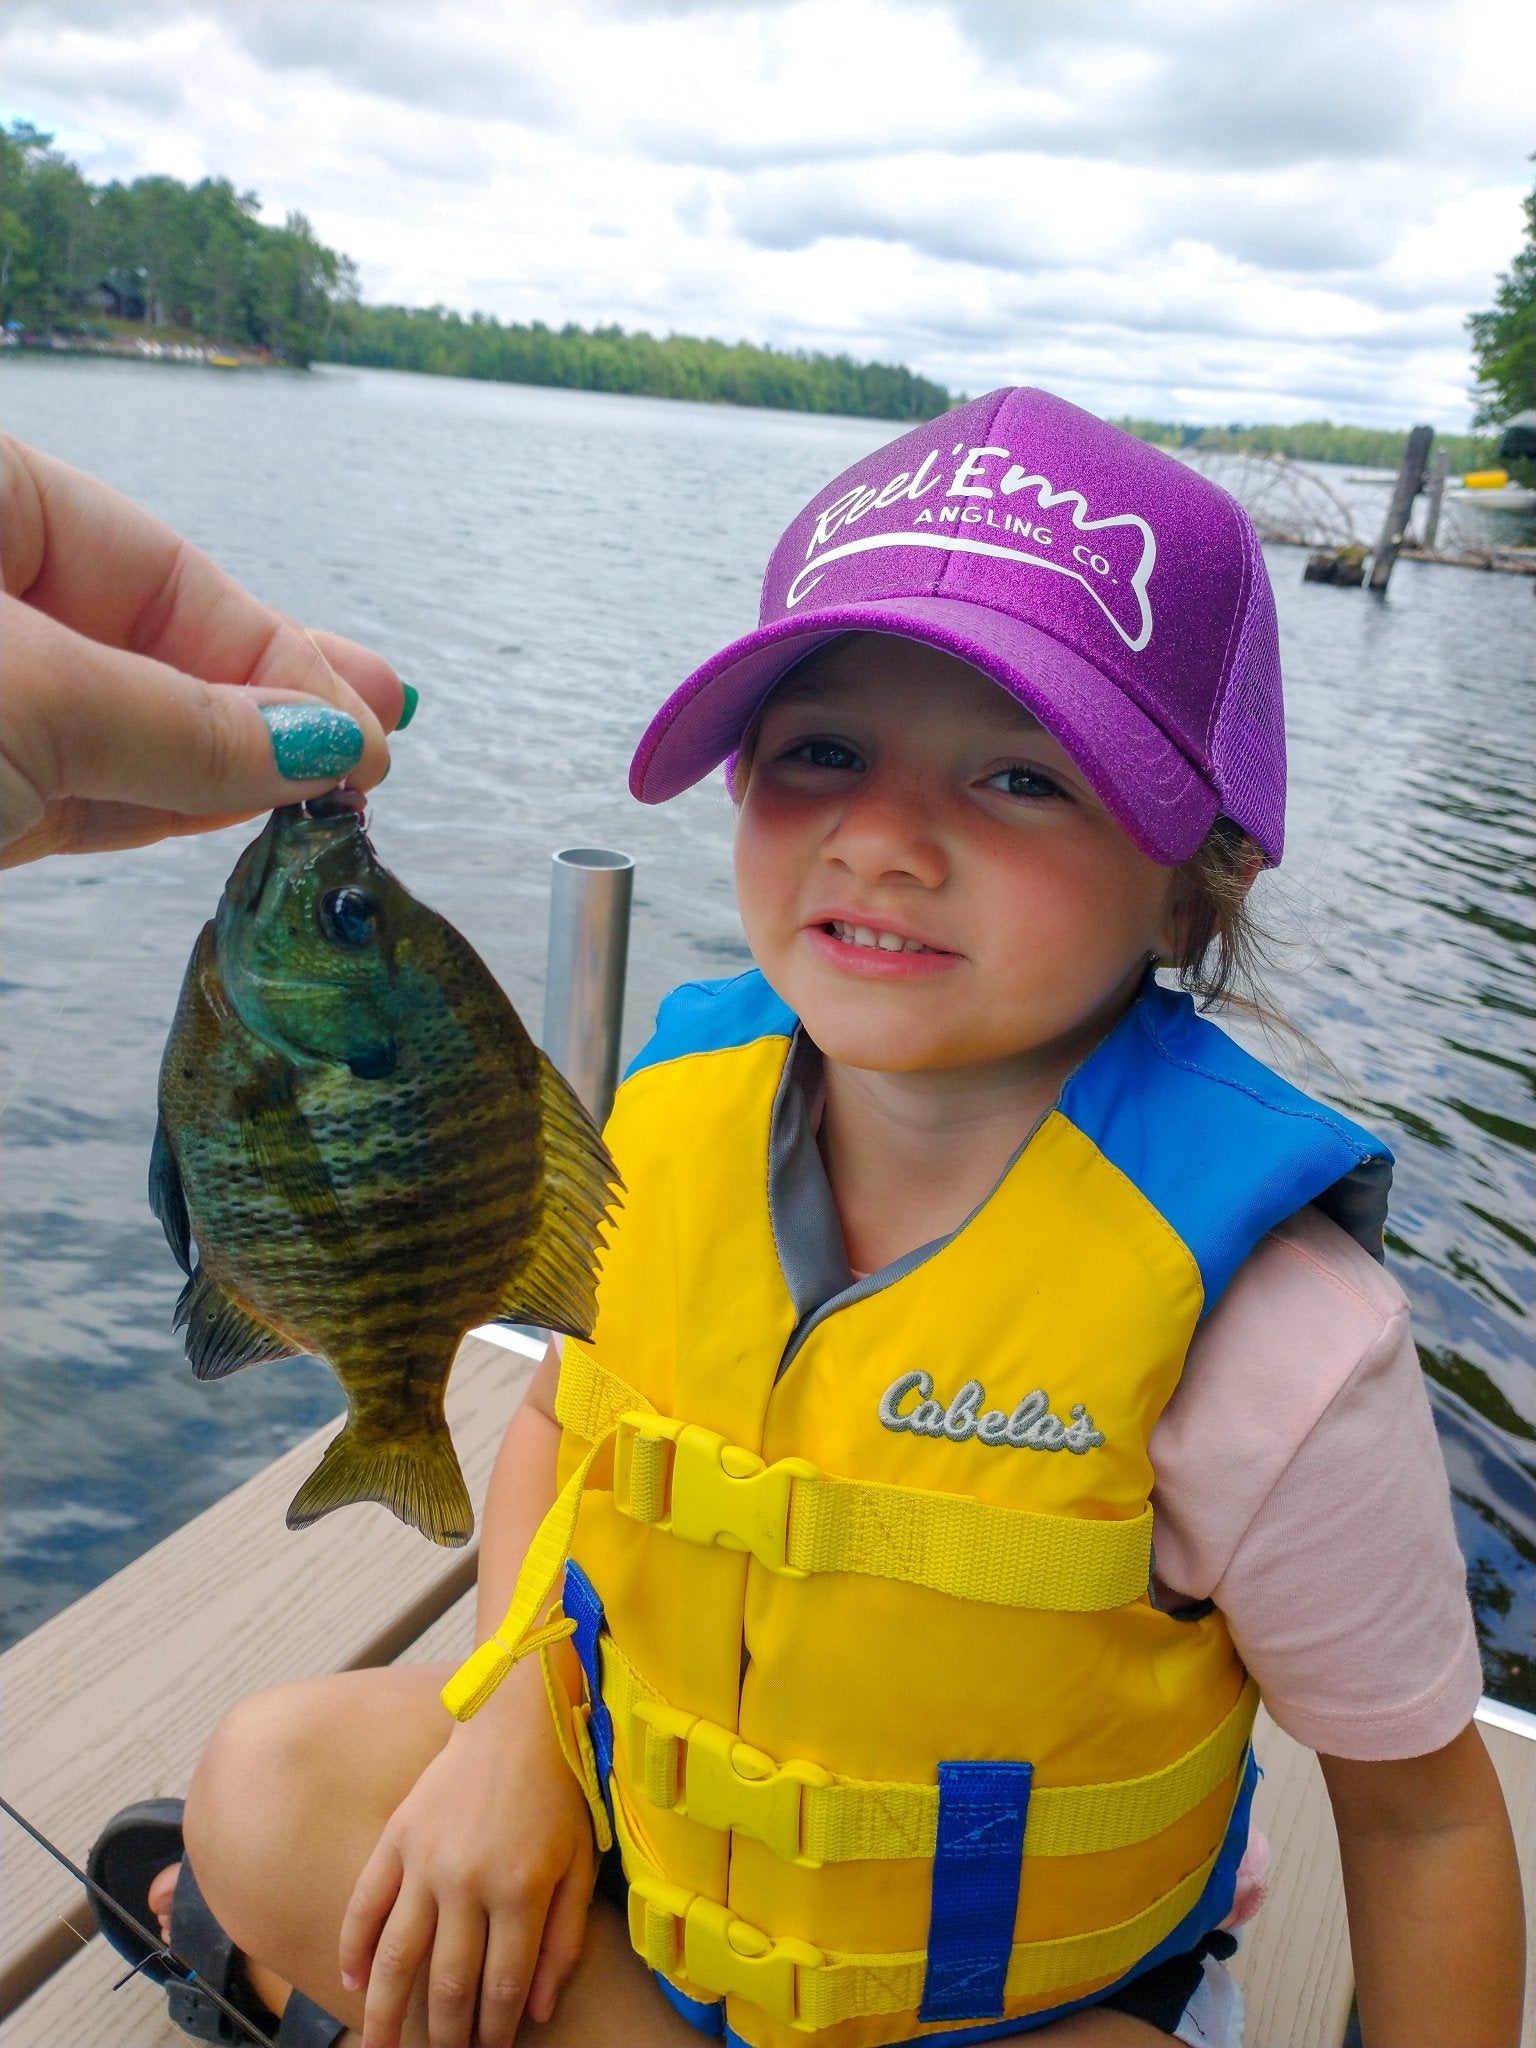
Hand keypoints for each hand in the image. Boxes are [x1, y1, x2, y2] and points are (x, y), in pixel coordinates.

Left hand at [0, 435, 409, 868]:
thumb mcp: (33, 694)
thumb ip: (181, 725)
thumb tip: (320, 745)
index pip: (167, 569)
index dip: (277, 652)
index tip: (363, 728)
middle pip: (155, 645)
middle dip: (271, 698)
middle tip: (376, 741)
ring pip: (124, 729)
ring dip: (232, 766)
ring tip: (334, 784)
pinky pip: (80, 794)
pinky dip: (163, 810)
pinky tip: (247, 810)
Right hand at [339, 1655, 596, 2047]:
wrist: (513, 1719)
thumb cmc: (556, 1791)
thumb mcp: (579, 1862)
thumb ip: (564, 1939)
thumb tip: (539, 2010)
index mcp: (520, 1888)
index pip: (503, 1985)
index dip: (497, 2030)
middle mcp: (467, 1881)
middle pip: (449, 1982)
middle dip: (445, 2035)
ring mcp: (425, 1861)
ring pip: (397, 1956)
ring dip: (385, 2014)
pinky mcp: (396, 1840)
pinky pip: (366, 1904)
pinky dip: (353, 1948)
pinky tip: (349, 1985)